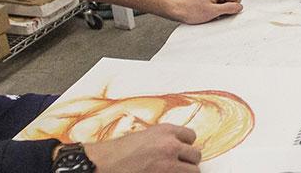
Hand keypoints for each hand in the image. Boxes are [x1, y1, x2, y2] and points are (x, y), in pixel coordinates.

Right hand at [83, 124, 201, 172]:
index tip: (181, 151)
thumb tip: (176, 147)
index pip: (191, 136)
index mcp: (165, 131)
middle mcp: (170, 146)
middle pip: (196, 155)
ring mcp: (169, 165)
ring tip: (173, 172)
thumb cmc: (117, 152)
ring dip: (185, 172)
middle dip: (188, 161)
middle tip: (179, 165)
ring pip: (194, 171)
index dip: (185, 145)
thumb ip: (162, 140)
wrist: (104, 165)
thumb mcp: (143, 137)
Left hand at [166, 0, 242, 23]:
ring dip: (219, 10)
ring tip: (208, 13)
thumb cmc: (191, 10)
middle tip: (214, 14)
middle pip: (230, 0)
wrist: (177, 10)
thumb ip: (229, 8)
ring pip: (223, 3)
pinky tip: (206, 12)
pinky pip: (216, 4)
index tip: (223, 13)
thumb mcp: (214, 11)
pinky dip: (214, 9)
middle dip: (225, 9)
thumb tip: (239, 7)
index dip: (231, 8)